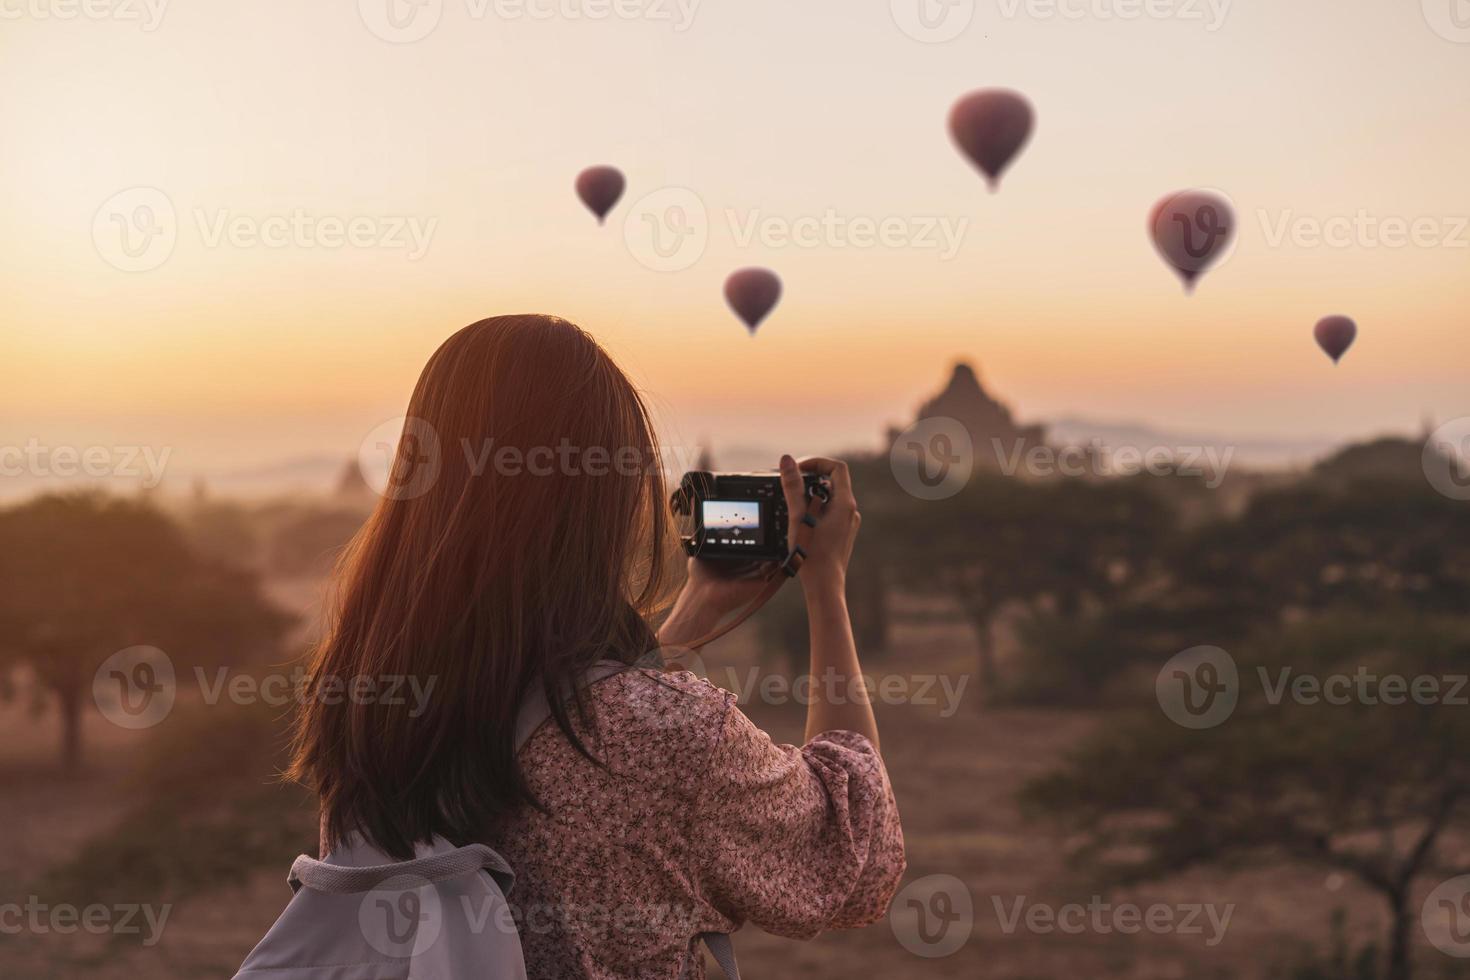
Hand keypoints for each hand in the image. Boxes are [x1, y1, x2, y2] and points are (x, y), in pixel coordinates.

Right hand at [778, 454, 859, 588]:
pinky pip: (829, 514)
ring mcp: (848, 524)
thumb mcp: (798, 516)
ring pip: (830, 499)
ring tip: (792, 508)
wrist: (824, 586)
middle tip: (790, 487)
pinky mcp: (842, 535)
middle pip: (832, 483)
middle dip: (810, 480)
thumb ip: (792, 486)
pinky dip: (815, 511)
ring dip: (811, 497)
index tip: (798, 470)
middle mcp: (850, 511)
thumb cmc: (812, 553)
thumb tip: (787, 460)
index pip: (837, 468)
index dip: (817, 463)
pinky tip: (800, 524)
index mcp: (845, 503)